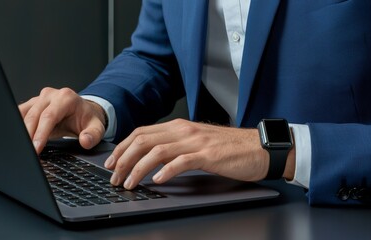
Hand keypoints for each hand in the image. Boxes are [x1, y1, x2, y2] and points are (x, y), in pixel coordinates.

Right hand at [19, 87, 105, 153]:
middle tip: (27, 152)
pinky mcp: (32, 104)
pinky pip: (20, 114)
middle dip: (28, 135)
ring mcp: (40, 98)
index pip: (49, 116)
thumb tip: (85, 141)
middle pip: (34, 115)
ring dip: (20, 131)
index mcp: (66, 98)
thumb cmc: (88, 119)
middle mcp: (51, 95)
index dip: (41, 133)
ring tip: (20, 147)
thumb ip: (93, 135)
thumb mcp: (97, 127)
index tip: (36, 148)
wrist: (84, 110)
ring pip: (24, 114)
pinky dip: (17, 126)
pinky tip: (17, 138)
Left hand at [104, 119, 291, 189]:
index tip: (112, 162)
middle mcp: (184, 130)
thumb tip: (152, 159)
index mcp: (179, 127)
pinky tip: (158, 181)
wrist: (258, 147)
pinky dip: (166, 171)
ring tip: (130, 183)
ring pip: (157, 151)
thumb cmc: (229, 148)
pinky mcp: (208, 154)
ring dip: (138, 168)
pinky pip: (181, 161)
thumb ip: (175, 146)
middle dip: (124, 159)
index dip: (123, 147)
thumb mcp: (197, 142)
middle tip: (114, 176)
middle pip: (144, 141)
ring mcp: (196, 141)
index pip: (142, 133)